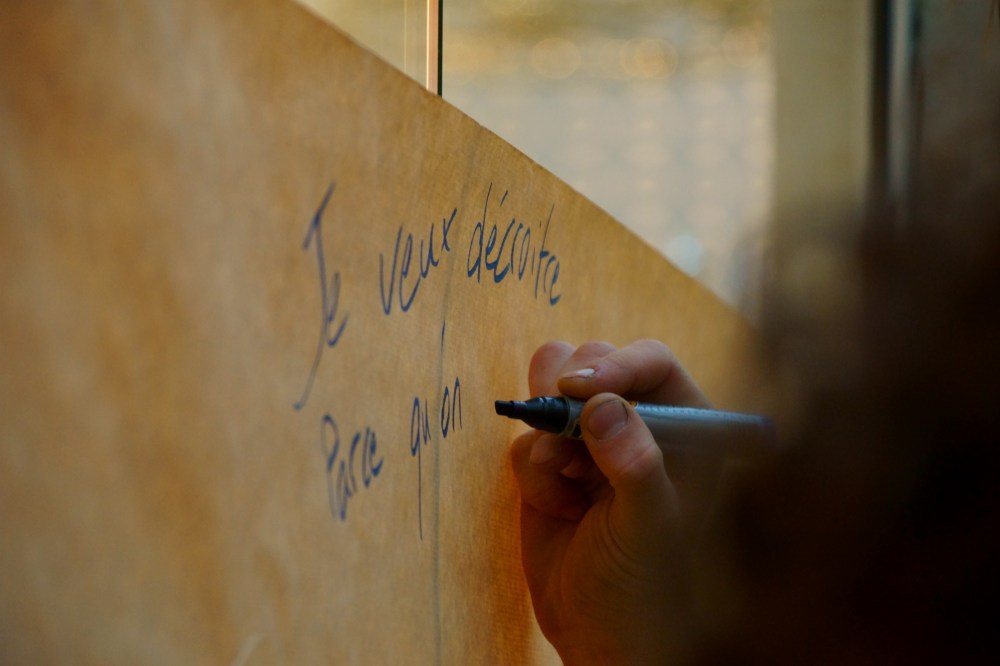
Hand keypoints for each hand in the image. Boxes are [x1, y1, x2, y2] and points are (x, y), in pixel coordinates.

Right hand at [509, 340, 711, 664]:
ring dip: (548, 428)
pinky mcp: (554, 461)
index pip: (653, 364)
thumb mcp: (649, 525)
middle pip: (595, 362)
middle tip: (559, 429)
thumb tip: (602, 406)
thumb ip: (634, 463)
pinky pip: (528, 436)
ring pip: (553, 387)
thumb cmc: (644, 584)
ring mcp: (593, 440)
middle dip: (570, 393)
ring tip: (560, 472)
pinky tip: (557, 508)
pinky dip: (533, 470)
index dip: (616, 365)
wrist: (597, 631)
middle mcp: (640, 424)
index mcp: (685, 429)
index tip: (580, 388)